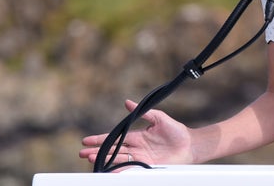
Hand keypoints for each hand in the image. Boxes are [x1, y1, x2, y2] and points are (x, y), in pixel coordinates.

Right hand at [79, 100, 193, 167]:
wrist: (190, 144)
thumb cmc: (176, 131)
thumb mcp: (159, 118)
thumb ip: (144, 112)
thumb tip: (127, 102)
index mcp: (138, 136)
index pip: (115, 138)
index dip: (101, 139)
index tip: (86, 140)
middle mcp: (136, 148)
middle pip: (113, 150)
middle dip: (97, 152)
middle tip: (83, 154)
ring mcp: (141, 158)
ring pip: (118, 160)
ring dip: (104, 160)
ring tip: (91, 160)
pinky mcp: (148, 167)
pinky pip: (131, 169)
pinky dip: (119, 170)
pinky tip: (109, 171)